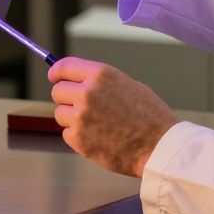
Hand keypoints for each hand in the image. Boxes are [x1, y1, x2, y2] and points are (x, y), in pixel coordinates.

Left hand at [49, 57, 175, 176]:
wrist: (159, 146)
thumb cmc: (149, 116)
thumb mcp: (128, 85)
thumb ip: (101, 82)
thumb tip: (78, 82)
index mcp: (100, 75)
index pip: (64, 67)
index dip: (56, 72)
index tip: (54, 76)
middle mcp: (87, 93)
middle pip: (58, 91)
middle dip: (67, 98)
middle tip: (81, 107)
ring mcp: (80, 117)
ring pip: (60, 114)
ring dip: (72, 119)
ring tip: (96, 125)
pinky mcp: (78, 139)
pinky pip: (67, 134)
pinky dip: (78, 137)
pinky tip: (98, 138)